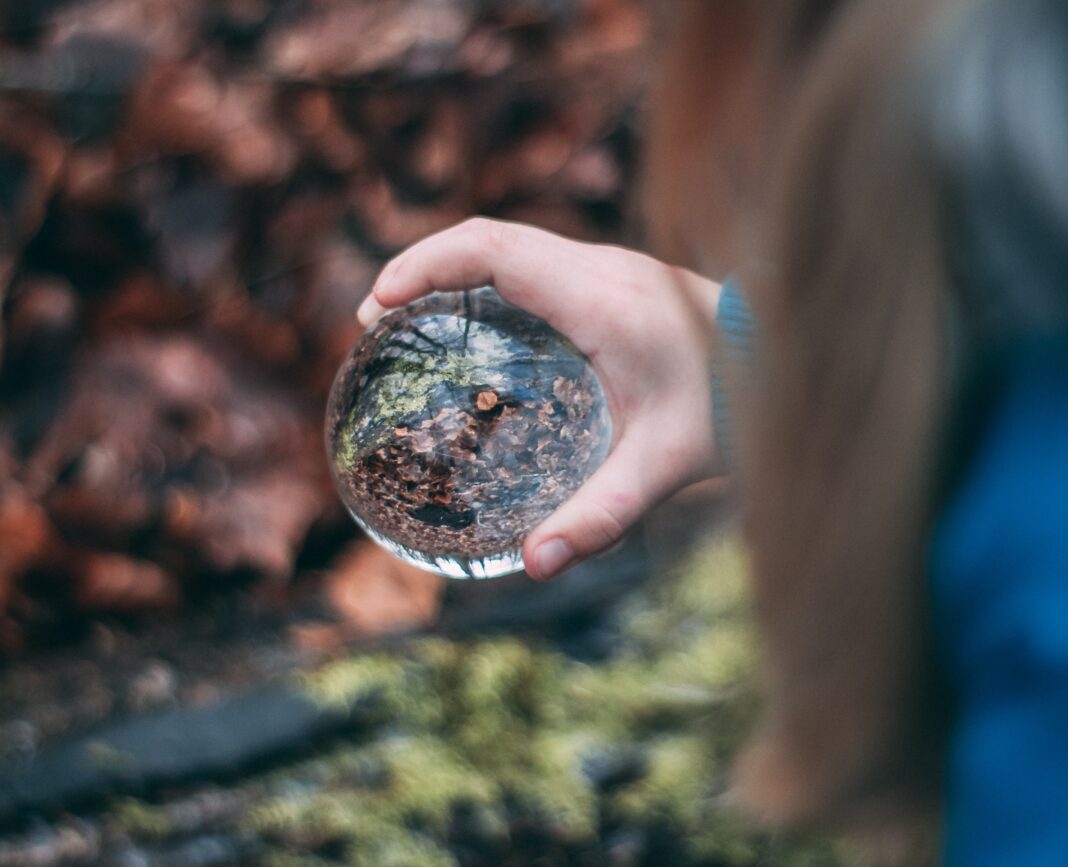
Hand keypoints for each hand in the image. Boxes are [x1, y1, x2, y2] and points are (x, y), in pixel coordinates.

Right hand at [358, 218, 722, 579]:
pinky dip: (490, 283)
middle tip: (379, 320)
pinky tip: (478, 332)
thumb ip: (601, 515)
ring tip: (412, 321)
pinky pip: (535, 264)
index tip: (378, 305)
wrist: (789, 361)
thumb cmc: (732, 408)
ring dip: (455, 270)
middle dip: (425, 267)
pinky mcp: (616, 281)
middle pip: (490, 238)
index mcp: (600, 296)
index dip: (425, 264)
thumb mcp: (664, 466)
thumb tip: (536, 563)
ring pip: (511, 245)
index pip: (492, 247)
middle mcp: (601, 267)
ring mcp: (610, 267)